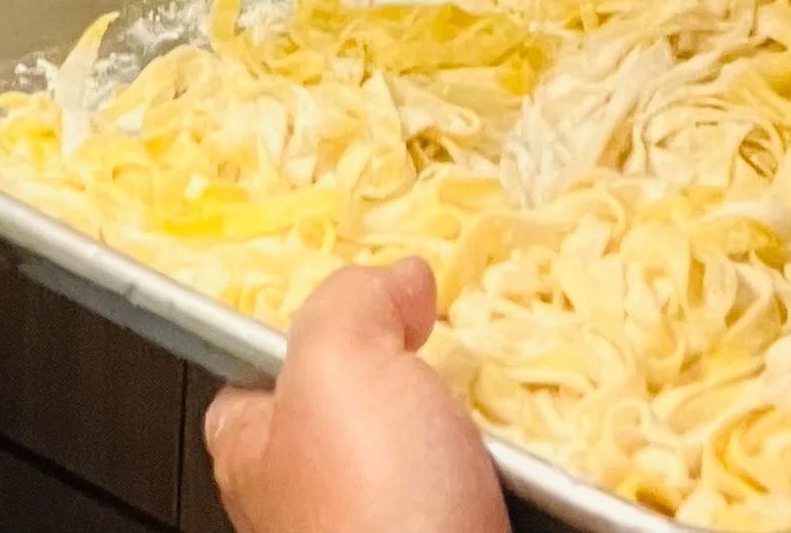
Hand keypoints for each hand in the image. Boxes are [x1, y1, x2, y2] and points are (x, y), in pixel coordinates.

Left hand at [205, 261, 506, 532]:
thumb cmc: (373, 506)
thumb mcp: (337, 357)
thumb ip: (353, 301)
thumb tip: (398, 283)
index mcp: (257, 453)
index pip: (255, 378)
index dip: (301, 329)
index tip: (360, 299)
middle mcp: (312, 503)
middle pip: (359, 405)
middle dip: (412, 370)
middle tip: (451, 343)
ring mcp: (385, 532)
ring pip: (434, 448)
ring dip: (481, 423)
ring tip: (511, 404)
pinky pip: (489, 492)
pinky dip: (518, 471)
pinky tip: (535, 459)